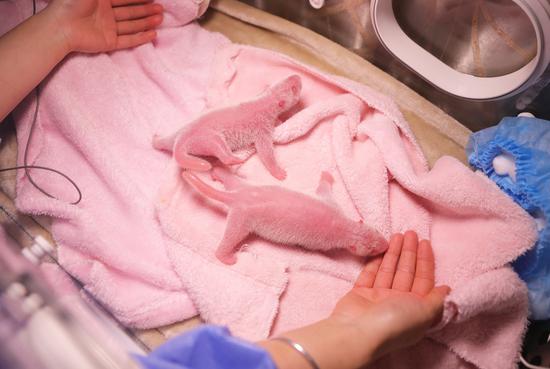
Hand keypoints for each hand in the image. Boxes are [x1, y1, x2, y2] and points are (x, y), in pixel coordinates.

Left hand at [46, 0, 163, 52]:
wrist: (61, 25)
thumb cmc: (72, 2)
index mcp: (101, 0)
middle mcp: (106, 15)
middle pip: (130, 12)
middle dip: (146, 10)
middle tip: (161, 9)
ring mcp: (108, 29)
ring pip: (132, 25)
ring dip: (146, 22)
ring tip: (160, 19)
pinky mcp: (108, 43)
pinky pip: (128, 40)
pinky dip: (141, 38)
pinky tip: (153, 34)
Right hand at [331, 231, 449, 358]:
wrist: (357, 332)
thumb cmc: (394, 322)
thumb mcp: (425, 312)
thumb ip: (437, 299)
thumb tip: (447, 289)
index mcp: (416, 309)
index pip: (424, 280)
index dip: (425, 261)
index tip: (425, 242)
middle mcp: (398, 303)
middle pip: (407, 273)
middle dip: (410, 252)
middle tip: (410, 233)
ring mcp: (378, 298)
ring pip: (389, 271)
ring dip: (394, 253)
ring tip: (397, 235)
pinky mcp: (360, 294)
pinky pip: (370, 274)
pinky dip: (375, 262)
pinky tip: (380, 249)